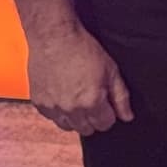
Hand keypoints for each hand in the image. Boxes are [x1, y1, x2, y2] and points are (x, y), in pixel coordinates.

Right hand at [27, 20, 131, 135]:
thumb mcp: (111, 70)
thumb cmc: (82, 49)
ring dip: (75, 118)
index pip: (105, 124)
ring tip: (76, 99)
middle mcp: (71, 109)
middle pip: (87, 129)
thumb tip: (127, 116)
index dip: (108, 114)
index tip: (105, 103)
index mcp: (91, 102)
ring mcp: (53, 107)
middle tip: (91, 99)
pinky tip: (62, 95)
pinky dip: (58, 111)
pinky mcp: (39, 103)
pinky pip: (52, 118)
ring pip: (68, 127)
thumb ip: (121, 97)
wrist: (54, 36)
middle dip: (93, 118)